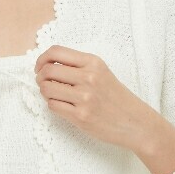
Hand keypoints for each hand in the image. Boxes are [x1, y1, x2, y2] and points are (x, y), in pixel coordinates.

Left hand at [33, 44, 149, 148]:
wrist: (135, 122)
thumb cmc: (116, 97)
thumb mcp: (101, 72)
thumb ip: (78, 66)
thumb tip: (47, 65)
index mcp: (93, 62)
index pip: (56, 51)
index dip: (42, 58)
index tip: (40, 67)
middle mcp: (88, 77)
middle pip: (48, 70)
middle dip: (40, 77)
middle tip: (43, 82)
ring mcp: (84, 97)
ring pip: (47, 89)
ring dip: (45, 92)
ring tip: (54, 94)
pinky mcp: (81, 116)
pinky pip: (53, 106)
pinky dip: (53, 105)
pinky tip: (62, 105)